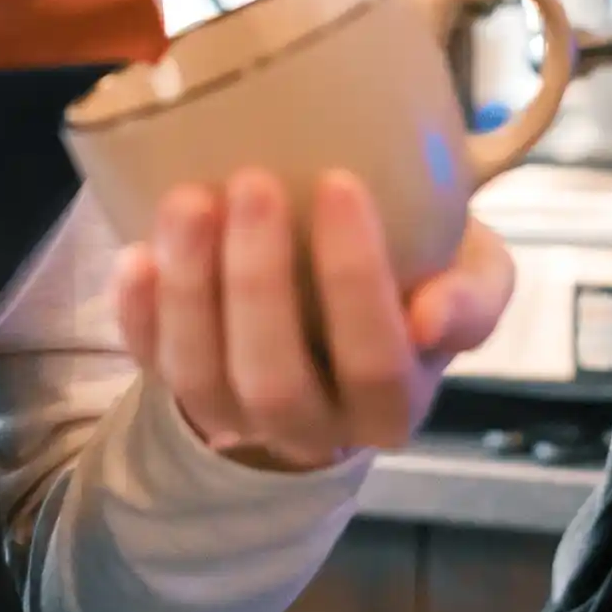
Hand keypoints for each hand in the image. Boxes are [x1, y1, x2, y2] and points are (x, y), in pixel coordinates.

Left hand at [109, 171, 515, 472]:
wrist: (346, 309)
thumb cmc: (418, 276)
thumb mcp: (474, 275)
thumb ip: (474, 294)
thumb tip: (430, 317)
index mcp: (393, 406)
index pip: (375, 363)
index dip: (355, 280)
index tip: (340, 182)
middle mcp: (313, 429)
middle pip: (274, 381)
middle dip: (257, 282)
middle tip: (253, 182)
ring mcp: (238, 417)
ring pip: (201, 377)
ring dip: (189, 287)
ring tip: (191, 199)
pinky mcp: (181, 388)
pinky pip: (149, 365)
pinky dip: (137, 313)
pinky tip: (136, 254)